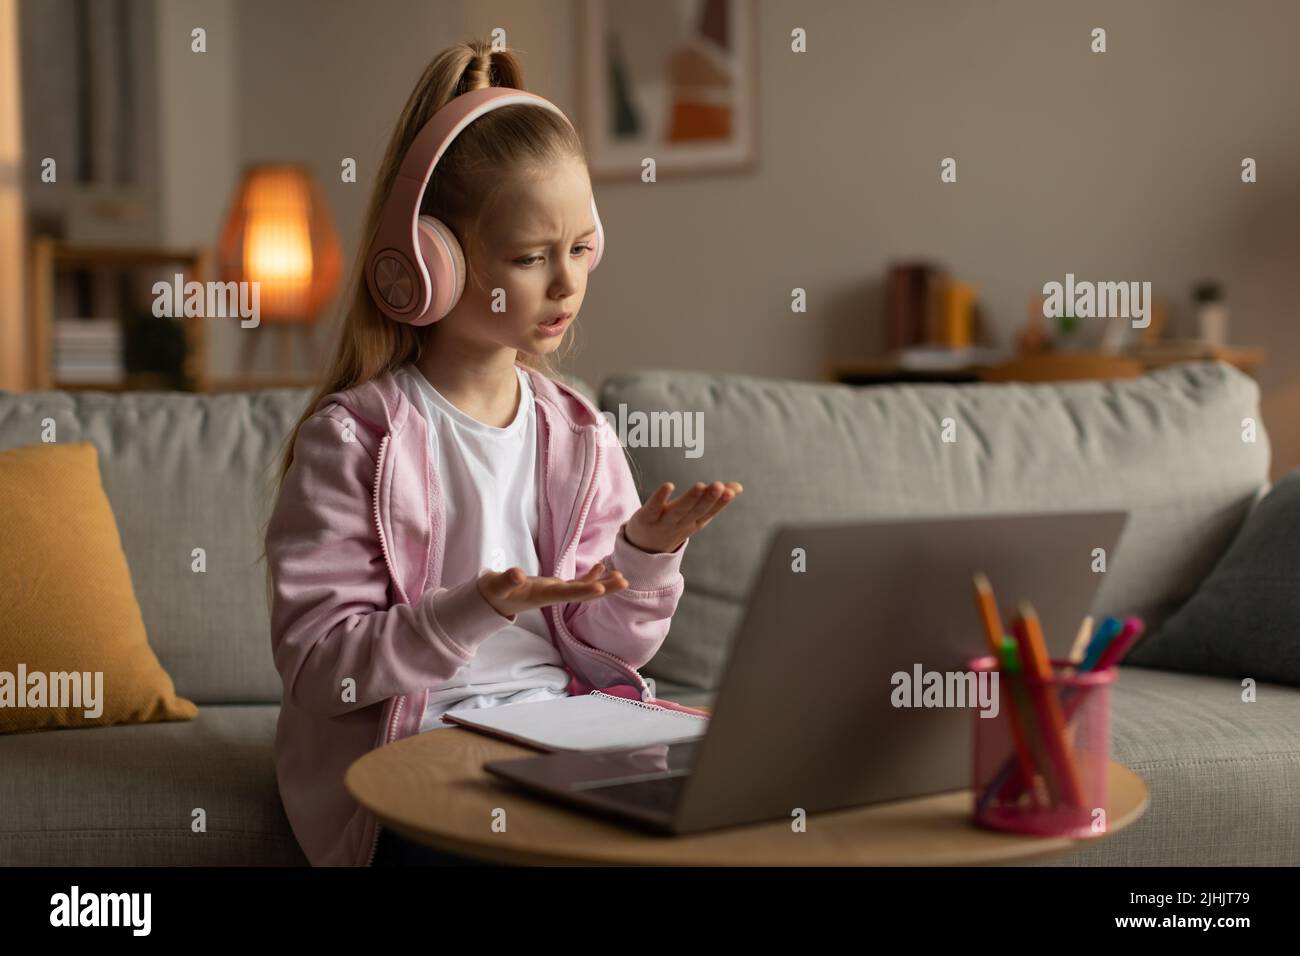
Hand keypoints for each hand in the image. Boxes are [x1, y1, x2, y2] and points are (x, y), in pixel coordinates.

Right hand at [477, 563, 628, 618]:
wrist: (493, 601)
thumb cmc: (494, 593)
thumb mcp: (496, 586)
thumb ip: (506, 580)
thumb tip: (517, 574)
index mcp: (541, 596)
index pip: (566, 595)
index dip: (583, 591)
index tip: (601, 589)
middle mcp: (553, 596)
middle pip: (582, 594)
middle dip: (603, 589)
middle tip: (624, 581)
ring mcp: (555, 592)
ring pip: (583, 589)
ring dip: (602, 583)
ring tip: (621, 576)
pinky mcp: (554, 587)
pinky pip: (576, 583)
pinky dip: (589, 576)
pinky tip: (601, 566)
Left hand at [624, 481, 743, 553]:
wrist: (644, 549)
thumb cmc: (673, 525)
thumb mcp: (695, 516)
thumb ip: (715, 501)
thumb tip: (739, 487)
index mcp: (694, 523)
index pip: (709, 513)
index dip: (720, 502)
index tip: (732, 490)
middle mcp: (680, 524)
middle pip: (695, 512)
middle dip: (708, 499)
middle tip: (719, 485)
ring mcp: (662, 523)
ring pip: (678, 511)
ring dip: (690, 499)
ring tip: (700, 485)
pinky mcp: (645, 518)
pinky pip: (653, 508)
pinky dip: (660, 498)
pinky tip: (668, 485)